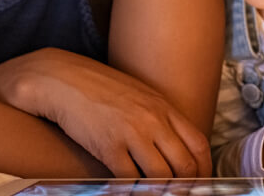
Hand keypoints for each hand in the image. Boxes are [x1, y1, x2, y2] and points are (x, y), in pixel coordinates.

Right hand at [0, 48, 210, 177]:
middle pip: (184, 165)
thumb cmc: (97, 88)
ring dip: (160, 192)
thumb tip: (172, 145)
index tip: (199, 183)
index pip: (199, 144)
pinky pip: (130, 181)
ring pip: (161, 178)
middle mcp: (152, 120)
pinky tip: (128, 192)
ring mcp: (131, 133)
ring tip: (153, 195)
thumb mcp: (136, 95)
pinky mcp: (108, 147)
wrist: (60, 79)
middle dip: (185, 188)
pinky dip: (133, 192)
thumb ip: (157, 117)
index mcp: (163, 106)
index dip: (204, 170)